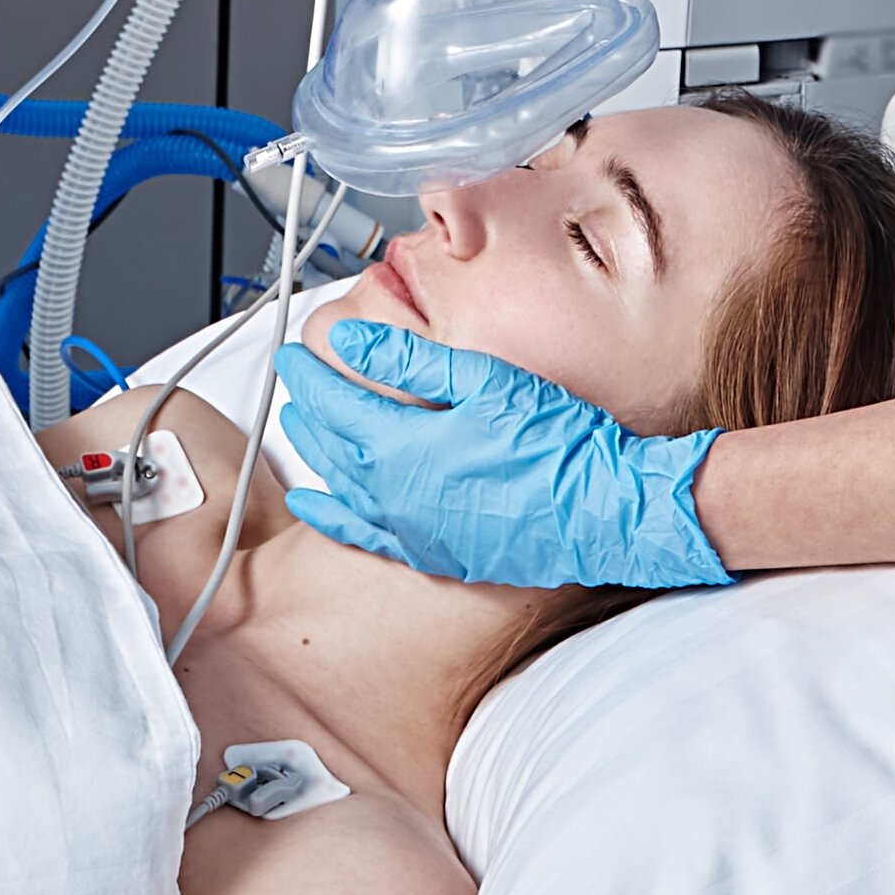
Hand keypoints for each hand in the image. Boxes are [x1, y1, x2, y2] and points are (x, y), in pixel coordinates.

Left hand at [276, 318, 730, 591]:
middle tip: (293, 380)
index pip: (335, 402)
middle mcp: (397, 495)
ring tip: (301, 424)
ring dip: (316, 452)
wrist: (603, 513)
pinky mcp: (435, 554)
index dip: (309, 375)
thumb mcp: (485, 382)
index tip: (291, 355)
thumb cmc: (555, 444)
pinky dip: (333, 515)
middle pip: (332, 443)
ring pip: (343, 487)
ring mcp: (414, 530)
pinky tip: (317, 505)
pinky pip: (364, 534)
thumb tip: (351, 341)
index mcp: (404, 446)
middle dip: (307, 407)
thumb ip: (410, 361)